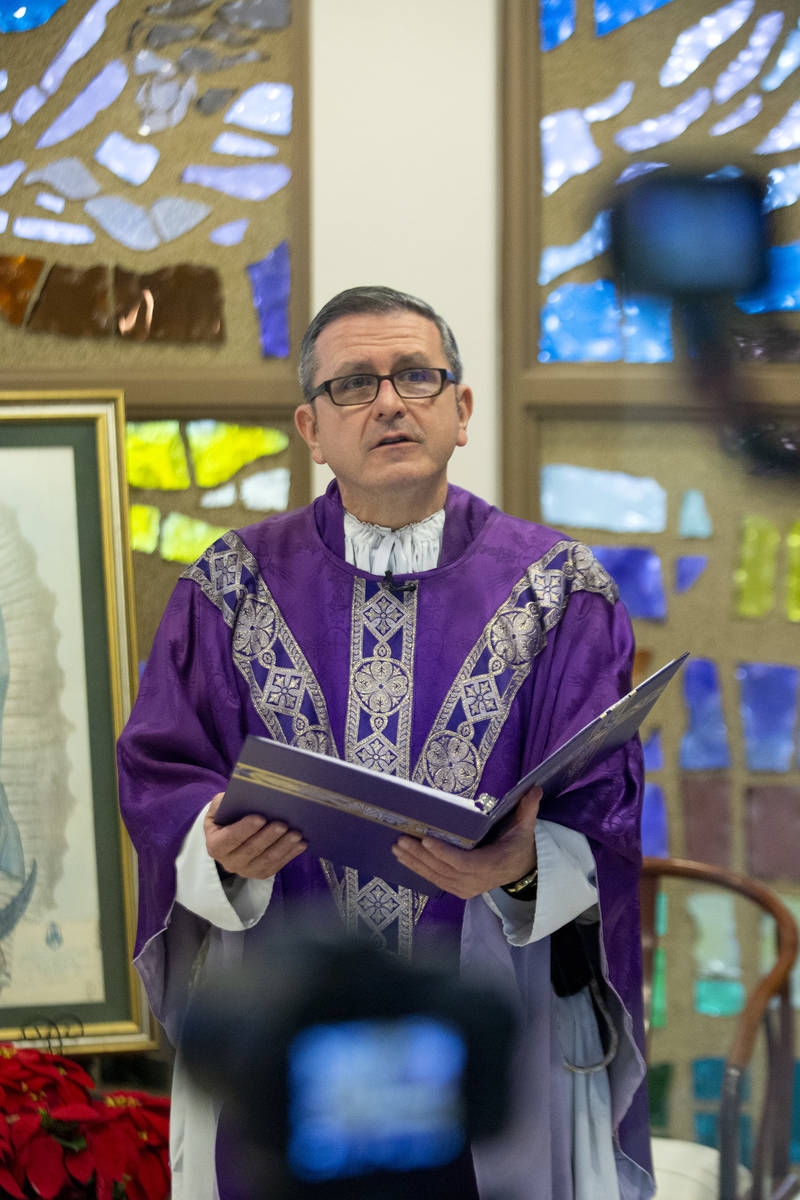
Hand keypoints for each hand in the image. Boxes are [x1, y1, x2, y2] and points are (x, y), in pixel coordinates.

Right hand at [204, 793, 306, 879]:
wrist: (229, 837)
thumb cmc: (226, 818)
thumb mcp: (218, 809)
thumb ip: (223, 802)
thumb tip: (239, 794)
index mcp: (216, 845)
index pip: (230, 838)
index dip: (245, 828)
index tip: (260, 817)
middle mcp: (229, 862)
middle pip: (251, 850)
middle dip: (268, 836)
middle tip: (283, 824)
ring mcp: (246, 870)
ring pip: (267, 860)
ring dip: (283, 846)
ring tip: (296, 834)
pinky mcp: (261, 873)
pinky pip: (277, 865)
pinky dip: (290, 854)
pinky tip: (301, 843)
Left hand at [391, 785, 540, 899]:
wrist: (521, 869)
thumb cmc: (519, 843)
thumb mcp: (526, 827)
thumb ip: (528, 808)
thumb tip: (535, 788)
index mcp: (492, 864)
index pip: (464, 863)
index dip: (444, 853)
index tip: (426, 840)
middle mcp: (477, 880)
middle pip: (444, 870)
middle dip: (420, 856)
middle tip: (401, 840)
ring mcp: (467, 888)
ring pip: (436, 877)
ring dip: (414, 863)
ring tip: (397, 848)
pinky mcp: (459, 890)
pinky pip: (436, 881)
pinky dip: (419, 870)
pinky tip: (404, 859)